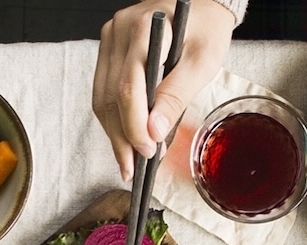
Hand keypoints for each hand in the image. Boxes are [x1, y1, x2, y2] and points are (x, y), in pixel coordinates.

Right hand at [93, 0, 237, 180]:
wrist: (200, 5)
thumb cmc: (205, 29)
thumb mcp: (202, 62)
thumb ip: (176, 96)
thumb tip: (154, 132)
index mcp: (143, 29)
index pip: (128, 88)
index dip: (135, 126)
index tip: (148, 151)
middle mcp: (118, 32)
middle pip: (109, 97)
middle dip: (121, 137)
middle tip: (134, 167)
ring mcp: (109, 41)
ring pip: (101, 98)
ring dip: (113, 133)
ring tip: (127, 161)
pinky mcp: (108, 51)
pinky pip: (102, 91)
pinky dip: (113, 119)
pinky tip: (124, 138)